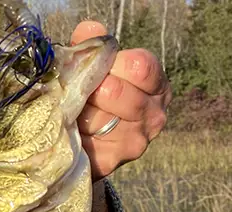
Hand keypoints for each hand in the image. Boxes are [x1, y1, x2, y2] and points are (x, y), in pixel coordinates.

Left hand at [72, 21, 171, 180]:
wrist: (85, 140)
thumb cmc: (95, 96)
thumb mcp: (95, 67)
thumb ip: (93, 46)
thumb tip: (90, 30)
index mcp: (156, 84)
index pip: (141, 66)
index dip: (112, 63)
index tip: (99, 67)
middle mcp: (155, 114)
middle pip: (117, 91)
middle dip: (90, 89)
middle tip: (81, 92)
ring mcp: (138, 140)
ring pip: (100, 117)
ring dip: (81, 111)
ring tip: (78, 111)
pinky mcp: (116, 160)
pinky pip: (89, 140)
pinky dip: (76, 132)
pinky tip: (76, 130)